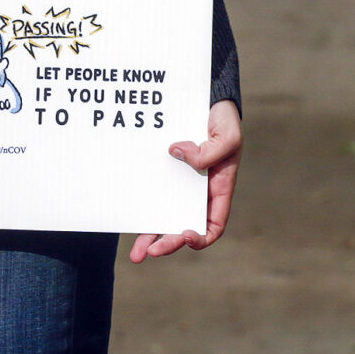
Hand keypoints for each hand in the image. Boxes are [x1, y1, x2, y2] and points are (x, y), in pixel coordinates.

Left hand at [129, 100, 239, 262]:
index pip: (212, 225)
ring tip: (135, 255)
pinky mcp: (163, 171)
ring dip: (151, 236)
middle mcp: (198, 192)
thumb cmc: (223, 118)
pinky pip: (152, 193)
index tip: (185, 234)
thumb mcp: (227, 135)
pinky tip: (127, 216)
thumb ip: (209, 152)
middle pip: (184, 227)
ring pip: (165, 216)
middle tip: (150, 252)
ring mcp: (179, 183)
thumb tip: (177, 154)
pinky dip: (142, 207)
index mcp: (219, 189)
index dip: (201, 237)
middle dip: (168, 243)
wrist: (208, 98)